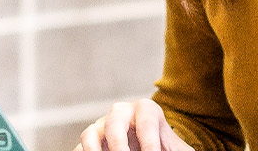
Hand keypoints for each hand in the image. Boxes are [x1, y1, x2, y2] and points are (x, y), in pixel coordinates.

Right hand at [76, 99, 193, 150]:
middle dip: (119, 145)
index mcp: (146, 110)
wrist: (152, 146)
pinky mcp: (90, 142)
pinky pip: (80, 150)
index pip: (147, 123)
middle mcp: (120, 113)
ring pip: (89, 134)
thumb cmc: (166, 148)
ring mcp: (101, 127)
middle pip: (114, 122)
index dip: (151, 144)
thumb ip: (177, 150)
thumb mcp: (177, 150)